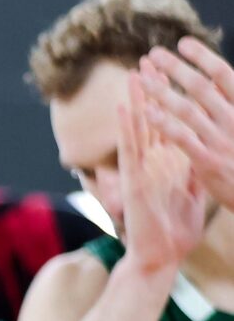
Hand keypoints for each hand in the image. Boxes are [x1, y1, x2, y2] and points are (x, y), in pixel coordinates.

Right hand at [121, 68, 200, 274]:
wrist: (160, 258)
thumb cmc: (174, 233)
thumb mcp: (191, 196)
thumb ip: (191, 173)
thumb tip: (200, 155)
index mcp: (167, 166)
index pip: (168, 125)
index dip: (169, 101)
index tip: (171, 76)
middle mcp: (150, 164)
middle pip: (151, 120)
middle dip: (151, 92)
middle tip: (149, 62)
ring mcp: (139, 171)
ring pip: (137, 129)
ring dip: (135, 101)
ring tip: (133, 75)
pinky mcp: (133, 182)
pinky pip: (129, 151)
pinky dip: (126, 130)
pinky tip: (121, 109)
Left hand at [140, 40, 233, 210]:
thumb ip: (232, 105)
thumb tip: (221, 84)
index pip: (225, 75)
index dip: (204, 57)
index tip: (184, 42)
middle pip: (201, 87)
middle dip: (176, 68)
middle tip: (153, 53)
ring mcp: (222, 140)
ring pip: (187, 109)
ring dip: (162, 91)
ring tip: (141, 78)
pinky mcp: (208, 161)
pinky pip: (182, 138)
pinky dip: (164, 123)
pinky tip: (146, 111)